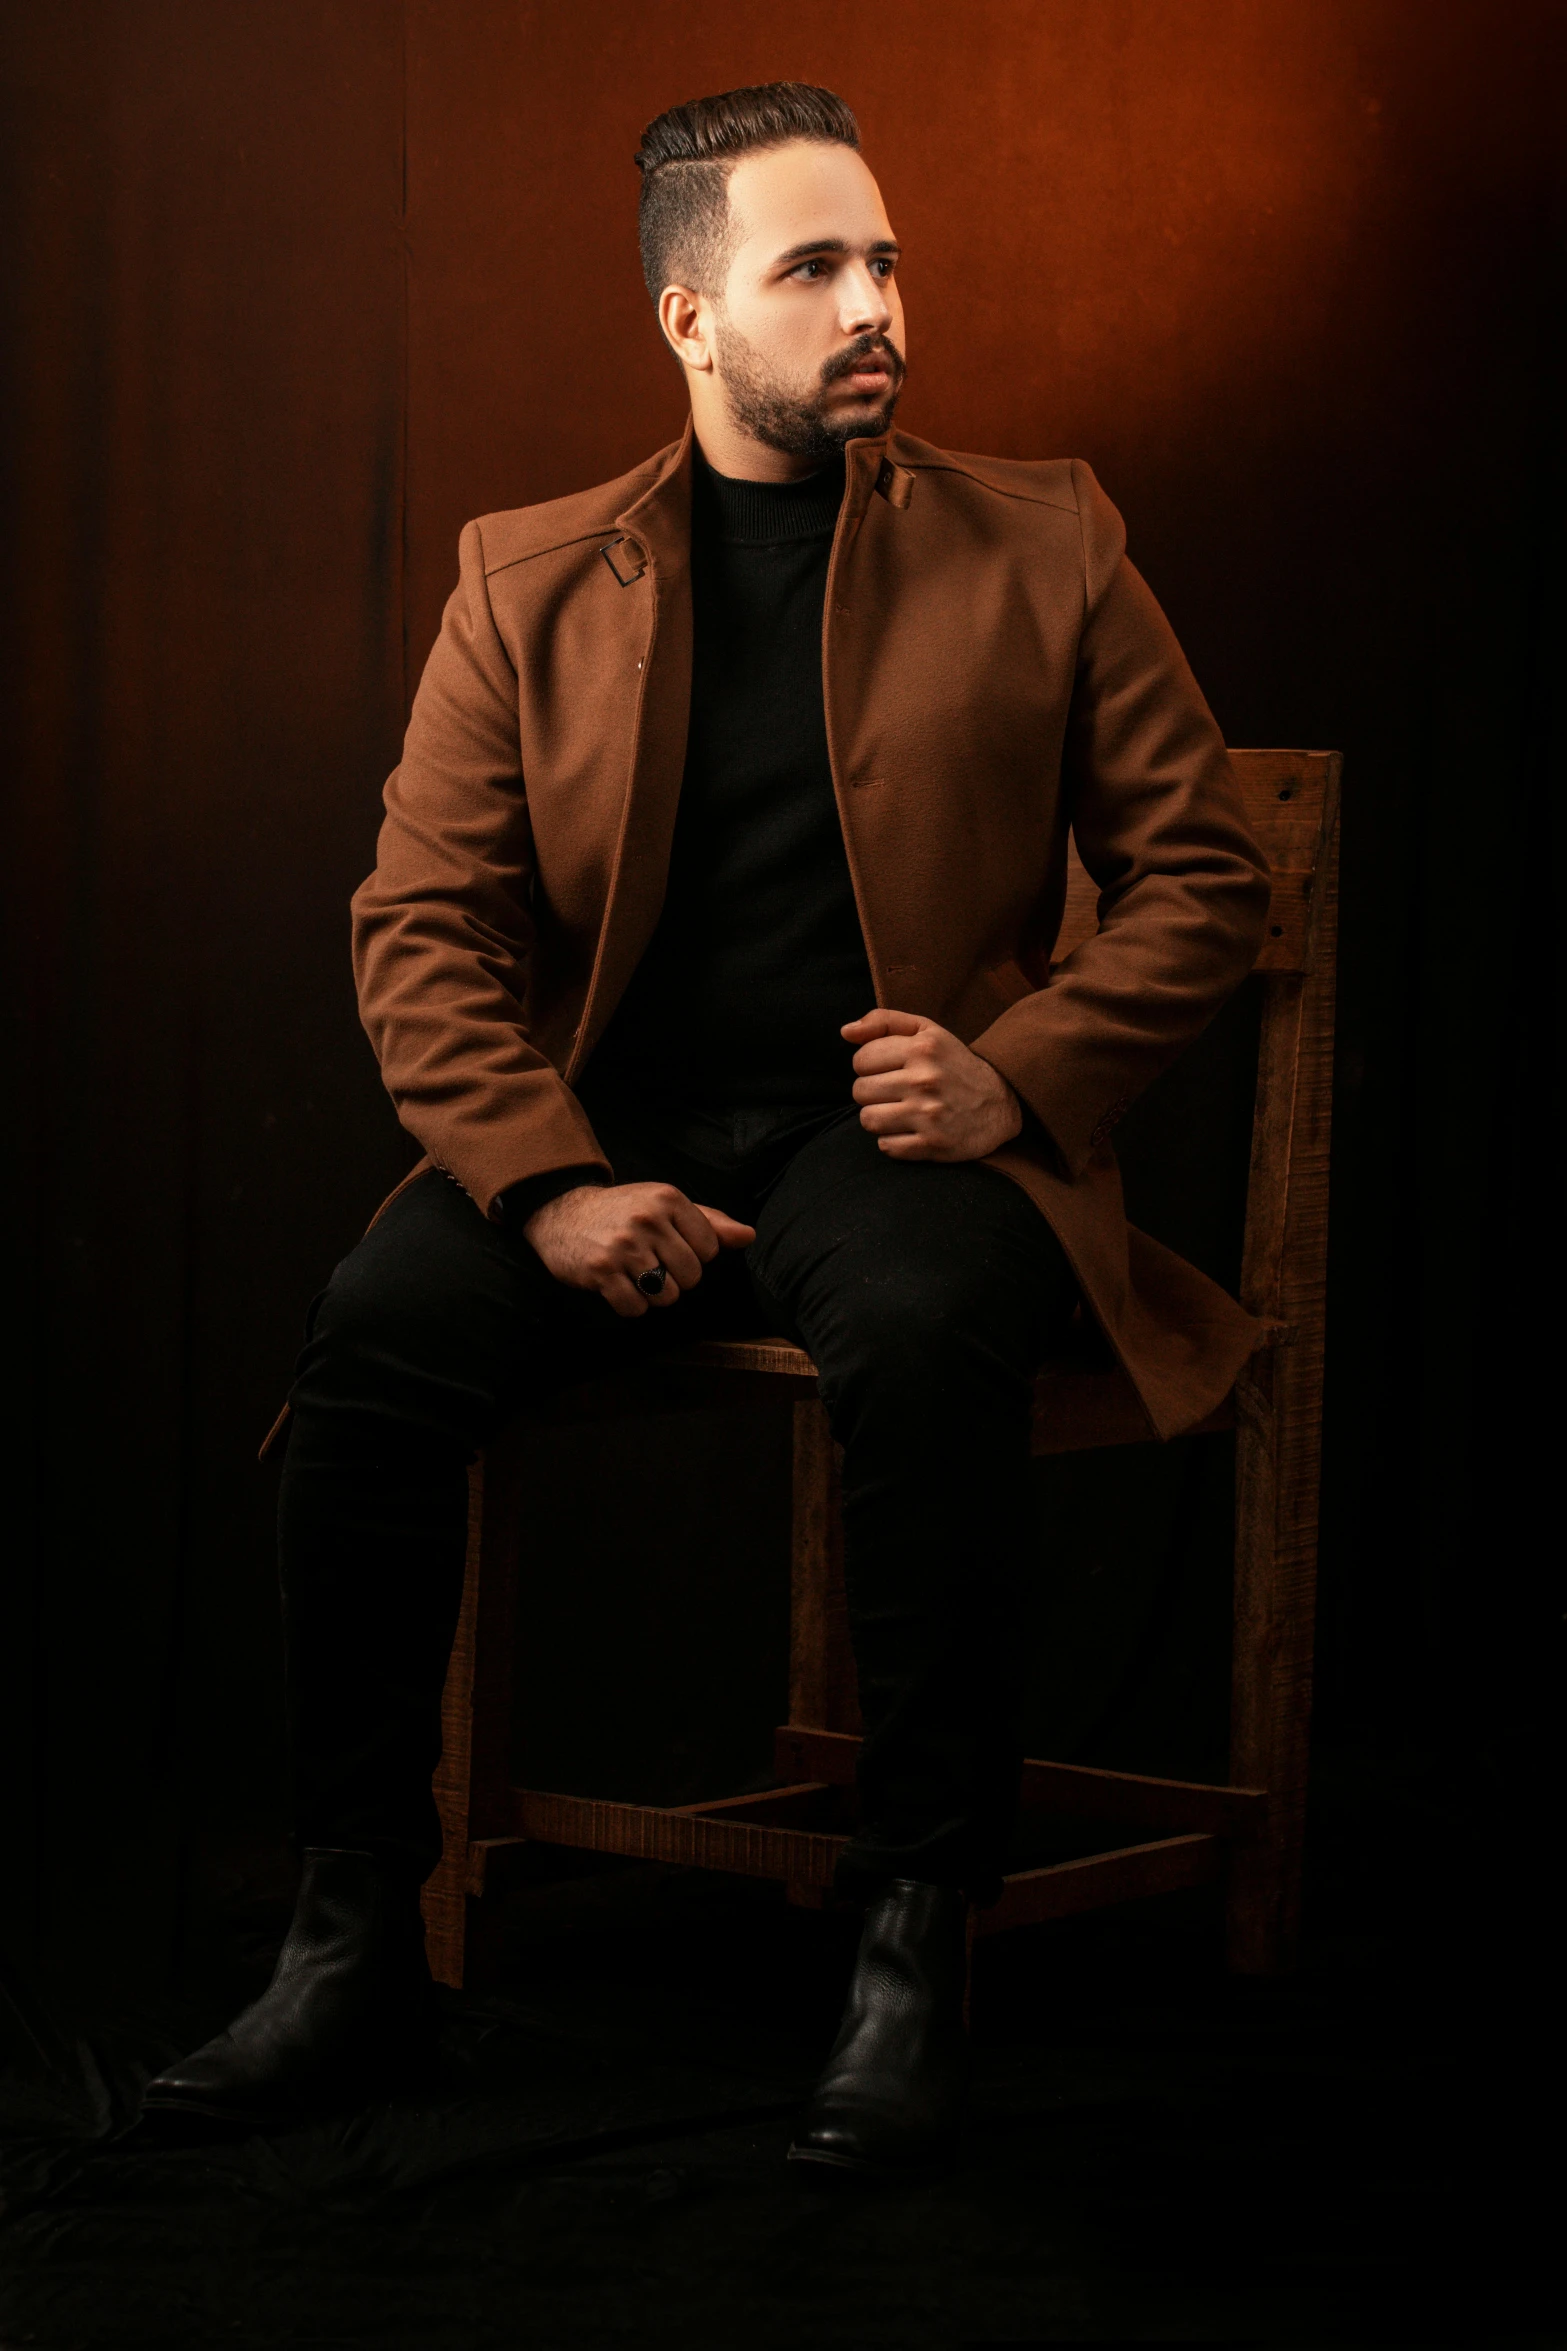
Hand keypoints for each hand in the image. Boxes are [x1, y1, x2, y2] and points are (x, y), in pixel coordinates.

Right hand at [521, 1182, 754, 1317]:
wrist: (562, 1212)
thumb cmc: (624, 1211)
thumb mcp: (665, 1205)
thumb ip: (709, 1221)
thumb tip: (749, 1236)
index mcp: (668, 1198)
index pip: (711, 1249)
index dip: (694, 1255)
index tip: (671, 1246)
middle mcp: (647, 1219)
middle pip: (691, 1276)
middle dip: (676, 1278)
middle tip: (651, 1263)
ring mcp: (623, 1246)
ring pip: (666, 1296)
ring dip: (653, 1295)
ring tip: (635, 1275)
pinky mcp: (600, 1271)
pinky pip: (635, 1309)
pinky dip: (630, 1306)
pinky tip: (618, 1286)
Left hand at [843, 1008, 1023, 1161]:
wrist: (1000, 1102)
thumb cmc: (954, 1064)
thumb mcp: (926, 1031)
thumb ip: (884, 1022)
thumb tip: (845, 1032)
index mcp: (922, 1049)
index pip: (861, 1059)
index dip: (869, 1065)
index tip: (888, 1069)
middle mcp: (925, 1080)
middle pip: (860, 1091)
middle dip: (872, 1092)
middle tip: (894, 1092)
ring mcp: (929, 1115)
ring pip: (868, 1120)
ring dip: (878, 1117)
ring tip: (898, 1111)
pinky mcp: (933, 1144)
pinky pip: (886, 1147)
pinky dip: (892, 1141)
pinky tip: (910, 1130)